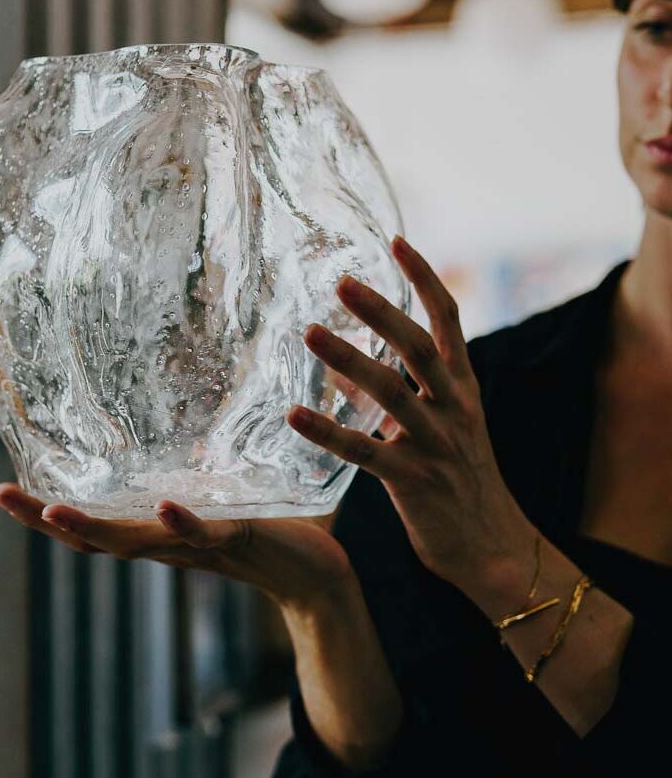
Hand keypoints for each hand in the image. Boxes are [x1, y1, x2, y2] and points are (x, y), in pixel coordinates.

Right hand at [0, 485, 356, 611]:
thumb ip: (199, 482)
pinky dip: (181, 522)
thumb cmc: (269, 534)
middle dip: (46, 521)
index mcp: (160, 534)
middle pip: (97, 539)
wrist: (319, 576)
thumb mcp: (222, 502)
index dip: (46, 515)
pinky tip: (162, 504)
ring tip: (54, 509)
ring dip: (94, 529)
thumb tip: (185, 440)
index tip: (3, 492)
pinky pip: (204, 532)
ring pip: (136, 541)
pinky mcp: (237, 538)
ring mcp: (199, 545)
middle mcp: (168, 545)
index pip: (95, 525)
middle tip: (3, 497)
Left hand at [287, 235, 535, 613]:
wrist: (492, 546)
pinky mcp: (415, 481)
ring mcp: (436, 444)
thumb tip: (343, 364)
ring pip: (392, 391)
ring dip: (349, 359)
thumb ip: (399, 391)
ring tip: (310, 332)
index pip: (448, 319)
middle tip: (341, 281)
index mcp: (464, 387)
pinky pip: (365, 452)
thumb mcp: (441, 425)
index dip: (424, 278)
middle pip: (417, 346)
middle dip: (381, 310)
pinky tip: (293, 415)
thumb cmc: (459, 478)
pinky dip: (328, 432)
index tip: (397, 241)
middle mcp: (455, 407)